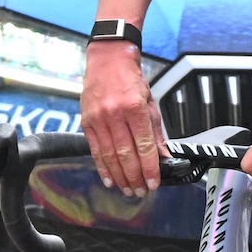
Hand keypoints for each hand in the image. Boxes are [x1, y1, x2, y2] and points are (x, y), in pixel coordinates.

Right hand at [80, 41, 168, 196]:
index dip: (149, 167)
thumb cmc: (130, 80)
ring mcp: (98, 119)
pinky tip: (110, 180)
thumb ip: (156, 131)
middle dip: (135, 177)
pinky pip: (95, 150)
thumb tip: (164, 156)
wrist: (108, 60)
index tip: (154, 182)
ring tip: (129, 190)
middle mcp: (114, 114)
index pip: (144, 145)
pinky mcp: (86, 122)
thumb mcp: (150, 102)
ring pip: (109, 156)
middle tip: (142, 191)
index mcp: (134, 108)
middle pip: (125, 154)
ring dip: (120, 177)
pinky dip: (102, 168)